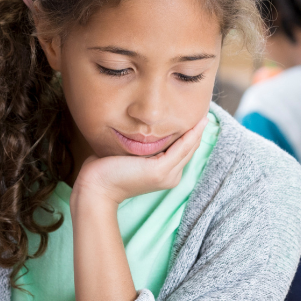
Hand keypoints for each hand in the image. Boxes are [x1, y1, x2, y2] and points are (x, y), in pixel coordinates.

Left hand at [74, 115, 208, 207]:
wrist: (96, 186)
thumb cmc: (106, 170)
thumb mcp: (128, 155)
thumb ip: (141, 147)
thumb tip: (142, 132)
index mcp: (164, 174)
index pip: (182, 152)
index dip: (189, 136)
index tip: (195, 119)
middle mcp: (170, 176)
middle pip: (189, 150)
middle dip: (197, 131)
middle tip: (205, 114)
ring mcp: (167, 175)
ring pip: (188, 148)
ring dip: (197, 131)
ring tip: (204, 116)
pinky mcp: (160, 170)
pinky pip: (181, 148)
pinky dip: (190, 135)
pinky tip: (197, 123)